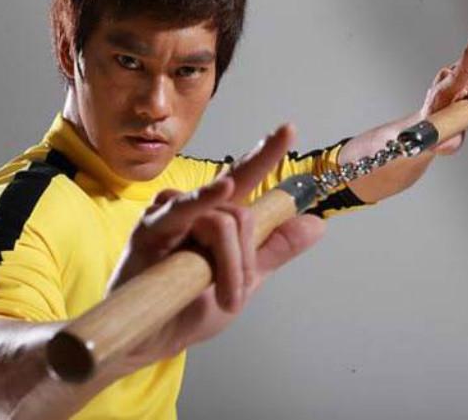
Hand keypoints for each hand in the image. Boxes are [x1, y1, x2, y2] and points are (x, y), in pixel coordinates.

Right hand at [105, 124, 325, 374]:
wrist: (152, 338)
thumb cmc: (189, 308)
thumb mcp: (243, 281)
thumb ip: (275, 249)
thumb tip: (317, 223)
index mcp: (217, 217)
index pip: (245, 178)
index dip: (266, 154)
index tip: (289, 129)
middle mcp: (196, 208)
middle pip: (242, 213)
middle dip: (246, 261)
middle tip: (234, 297)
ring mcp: (172, 214)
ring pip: (223, 220)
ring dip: (230, 266)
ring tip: (224, 298)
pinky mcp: (151, 227)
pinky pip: (188, 214)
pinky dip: (208, 207)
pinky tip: (224, 191)